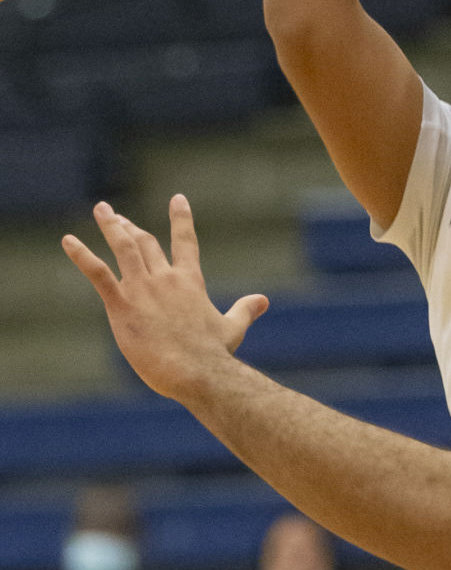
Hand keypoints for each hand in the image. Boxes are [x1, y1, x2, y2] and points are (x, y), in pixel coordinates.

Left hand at [63, 196, 267, 402]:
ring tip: (102, 210)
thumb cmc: (215, 354)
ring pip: (124, 247)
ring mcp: (142, 289)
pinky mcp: (122, 305)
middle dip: (130, 226)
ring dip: (111, 226)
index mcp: (190, 282)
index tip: (177, 198)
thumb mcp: (233, 327)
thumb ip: (245, 309)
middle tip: (115, 215)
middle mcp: (165, 278)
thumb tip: (263, 300)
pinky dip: (82, 255)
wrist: (195, 370)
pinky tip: (68, 240)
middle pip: (146, 242)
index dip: (181, 218)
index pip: (185, 242)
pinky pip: (98, 273)